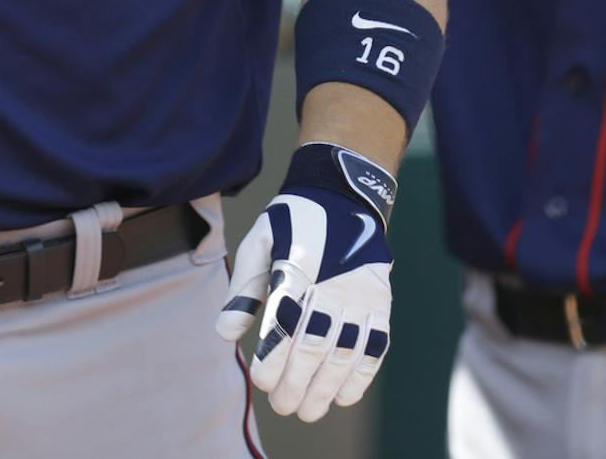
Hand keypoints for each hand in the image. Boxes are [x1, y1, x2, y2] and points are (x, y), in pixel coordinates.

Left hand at [216, 143, 394, 421]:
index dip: (273, 359)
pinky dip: (361, 374)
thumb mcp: (260, 240)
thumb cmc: (293, 222)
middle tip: (282, 407)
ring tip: (309, 410)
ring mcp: (360, 294)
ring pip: (345, 351)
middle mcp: (331, 283)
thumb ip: (244, 289)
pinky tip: (344, 396)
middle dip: (296, 383)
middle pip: (314, 345)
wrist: (344, 195)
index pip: (283, 323)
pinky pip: (375, 345)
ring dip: (327, 388)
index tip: (262, 380)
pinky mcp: (380, 301)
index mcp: (296, 266)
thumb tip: (225, 335)